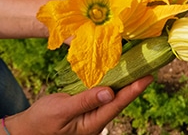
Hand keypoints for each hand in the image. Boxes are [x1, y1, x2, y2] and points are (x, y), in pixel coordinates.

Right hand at [4, 75, 152, 134]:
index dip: (134, 90)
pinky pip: (104, 95)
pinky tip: (118, 75)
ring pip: (114, 97)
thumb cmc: (41, 121)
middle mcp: (97, 119)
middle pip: (120, 100)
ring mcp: (93, 114)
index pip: (118, 104)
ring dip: (125, 84)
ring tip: (138, 69)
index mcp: (92, 123)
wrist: (28, 129)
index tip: (148, 77)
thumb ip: (85, 101)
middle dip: (135, 85)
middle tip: (148, 69)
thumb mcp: (61, 110)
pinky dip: (112, 84)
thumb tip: (110, 92)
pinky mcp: (88, 108)